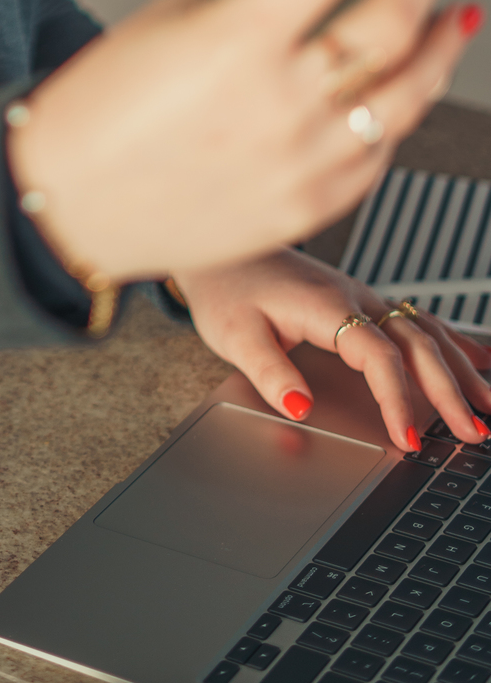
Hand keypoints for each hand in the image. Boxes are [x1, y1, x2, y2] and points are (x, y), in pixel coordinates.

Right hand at [7, 0, 479, 282]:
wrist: (68, 205)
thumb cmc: (98, 117)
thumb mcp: (163, 19)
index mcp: (235, 42)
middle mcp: (281, 103)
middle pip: (389, 17)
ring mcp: (303, 161)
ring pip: (409, 93)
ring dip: (440, 43)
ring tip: (454, 13)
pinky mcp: (310, 205)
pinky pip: (379, 153)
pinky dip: (398, 113)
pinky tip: (401, 89)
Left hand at [176, 250, 490, 451]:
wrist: (218, 244)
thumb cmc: (225, 287)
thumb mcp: (233, 334)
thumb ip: (269, 371)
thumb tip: (300, 408)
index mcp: (325, 304)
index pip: (378, 356)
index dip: (397, 398)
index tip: (409, 439)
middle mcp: (352, 297)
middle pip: (415, 343)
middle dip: (448, 389)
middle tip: (473, 432)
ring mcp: (360, 296)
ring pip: (423, 331)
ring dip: (459, 368)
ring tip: (487, 406)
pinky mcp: (359, 300)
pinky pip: (415, 321)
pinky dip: (450, 342)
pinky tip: (476, 357)